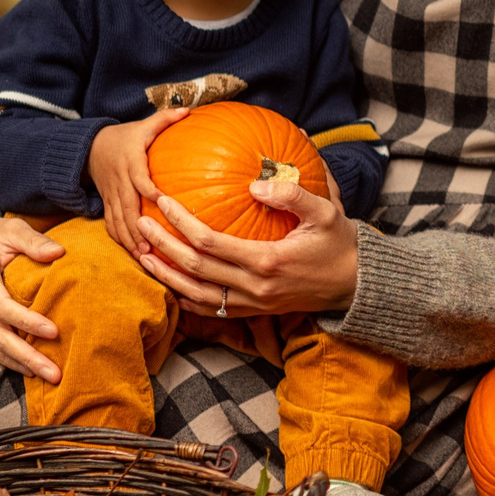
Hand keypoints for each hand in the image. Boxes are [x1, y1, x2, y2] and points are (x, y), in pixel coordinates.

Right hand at [0, 202, 63, 383]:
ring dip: (16, 364)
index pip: (2, 306)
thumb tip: (59, 253)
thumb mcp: (11, 229)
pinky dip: (3, 359)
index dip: (27, 321)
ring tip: (45, 375)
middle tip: (54, 372)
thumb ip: (34, 241)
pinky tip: (27, 368)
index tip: (54, 331)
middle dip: (25, 356)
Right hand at [87, 108, 187, 254]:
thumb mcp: (143, 125)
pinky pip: (110, 223)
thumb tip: (188, 110)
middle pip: (127, 207)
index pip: (140, 178)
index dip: (150, 191)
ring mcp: (111, 194)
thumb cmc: (125, 137)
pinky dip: (120, 239)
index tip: (164, 203)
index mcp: (130, 162)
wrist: (89, 147)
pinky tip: (133, 254)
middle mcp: (119, 180)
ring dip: (129, 239)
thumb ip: (164, 118)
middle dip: (138, 228)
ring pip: (117, 220)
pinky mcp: (106, 203)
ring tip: (143, 256)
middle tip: (152, 246)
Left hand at [135, 173, 360, 319]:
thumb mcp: (326, 211)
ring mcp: (252, 304)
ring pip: (194, 294)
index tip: (162, 201)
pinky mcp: (253, 312)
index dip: (181, 222)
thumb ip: (292, 195)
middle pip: (194, 268)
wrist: (356, 285)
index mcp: (267, 261)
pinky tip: (168, 281)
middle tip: (139, 223)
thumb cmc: (340, 243)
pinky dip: (183, 296)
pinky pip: (208, 309)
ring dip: (165, 275)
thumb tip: (255, 183)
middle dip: (161, 246)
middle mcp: (254, 287)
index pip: (209, 241)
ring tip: (143, 254)